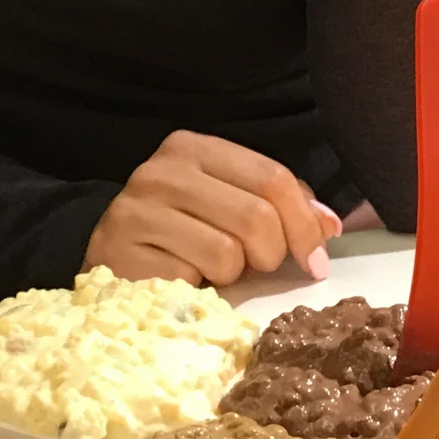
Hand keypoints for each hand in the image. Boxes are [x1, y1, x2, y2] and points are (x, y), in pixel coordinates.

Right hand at [86, 132, 342, 288]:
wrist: (109, 258)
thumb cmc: (181, 233)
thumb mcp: (229, 205)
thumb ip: (279, 206)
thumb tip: (329, 225)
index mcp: (192, 148)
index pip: (272, 177)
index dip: (305, 223)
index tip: (316, 260)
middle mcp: (161, 172)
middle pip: (256, 216)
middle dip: (271, 253)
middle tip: (259, 267)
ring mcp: (136, 212)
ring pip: (227, 253)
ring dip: (232, 275)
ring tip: (212, 270)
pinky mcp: (122, 256)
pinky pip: (192, 281)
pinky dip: (199, 291)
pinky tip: (184, 281)